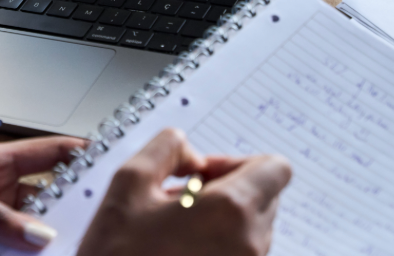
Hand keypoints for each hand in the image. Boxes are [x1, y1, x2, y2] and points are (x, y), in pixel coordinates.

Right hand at [78, 129, 291, 255]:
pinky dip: (216, 244)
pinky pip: (240, 253)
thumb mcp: (128, 182)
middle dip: (226, 189)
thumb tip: (193, 154)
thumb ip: (167, 147)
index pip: (275, 168)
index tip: (201, 174)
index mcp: (231, 211)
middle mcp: (251, 244)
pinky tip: (177, 248)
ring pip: (252, 228)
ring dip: (220, 219)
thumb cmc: (118, 254)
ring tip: (172, 229)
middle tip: (178, 199)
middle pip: (265, 197)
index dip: (236, 161)